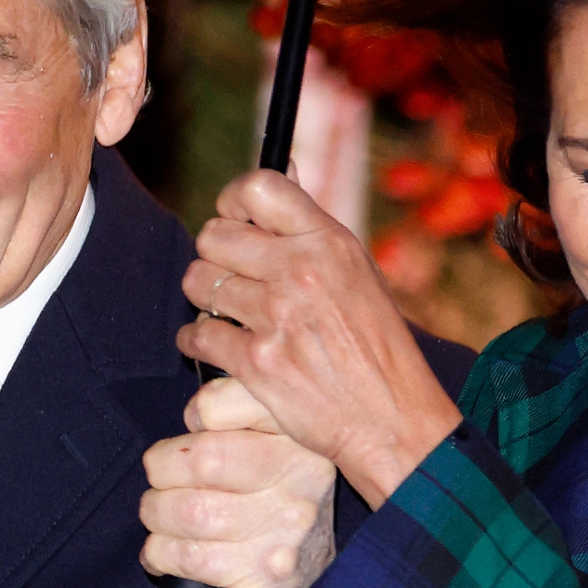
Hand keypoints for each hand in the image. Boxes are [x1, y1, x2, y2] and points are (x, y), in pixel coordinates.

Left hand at [139, 377, 341, 587]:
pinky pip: (182, 556)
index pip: (230, 403)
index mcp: (302, 438)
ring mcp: (285, 533)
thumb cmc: (274, 509)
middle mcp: (303, 481)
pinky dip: (157, 553)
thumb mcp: (278, 453)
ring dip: (155, 514)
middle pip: (201, 458)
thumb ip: (241, 419)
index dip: (197, 414)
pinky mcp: (261, 577)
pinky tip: (164, 553)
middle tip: (162, 481)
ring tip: (161, 516)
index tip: (196, 431)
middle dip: (162, 469)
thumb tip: (192, 415)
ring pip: (186, 511)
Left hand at [177, 169, 461, 506]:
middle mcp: (301, 271)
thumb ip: (312, 229)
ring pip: (198, 282)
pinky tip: (215, 346)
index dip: (232, 201)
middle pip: (213, 234)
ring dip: (204, 298)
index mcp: (329, 242)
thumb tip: (283, 168)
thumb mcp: (358, 273)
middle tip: (229, 276)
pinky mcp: (257, 362)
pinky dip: (196, 341)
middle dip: (214, 255)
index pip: (258, 187)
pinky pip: (196, 334)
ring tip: (225, 311)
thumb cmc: (376, 345)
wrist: (391, 418)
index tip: (234, 222)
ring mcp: (277, 317)